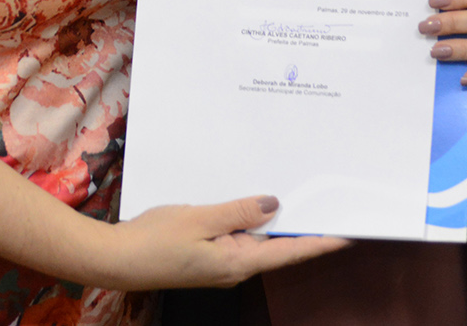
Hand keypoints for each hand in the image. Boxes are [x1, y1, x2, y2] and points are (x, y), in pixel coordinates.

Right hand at [89, 196, 348, 289]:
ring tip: (301, 199)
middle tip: (330, 205)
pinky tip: (254, 204)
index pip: (293, 251)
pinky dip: (251, 222)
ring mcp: (221, 264)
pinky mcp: (207, 257)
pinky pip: (238, 238)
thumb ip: (240, 211)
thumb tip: (276, 204)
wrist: (115, 261)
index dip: (323, 241)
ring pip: (258, 241)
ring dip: (277, 223)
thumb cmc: (154, 240)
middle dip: (304, 228)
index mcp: (239, 262)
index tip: (351, 231)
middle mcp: (236, 267)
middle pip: (280, 248)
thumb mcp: (200, 219)